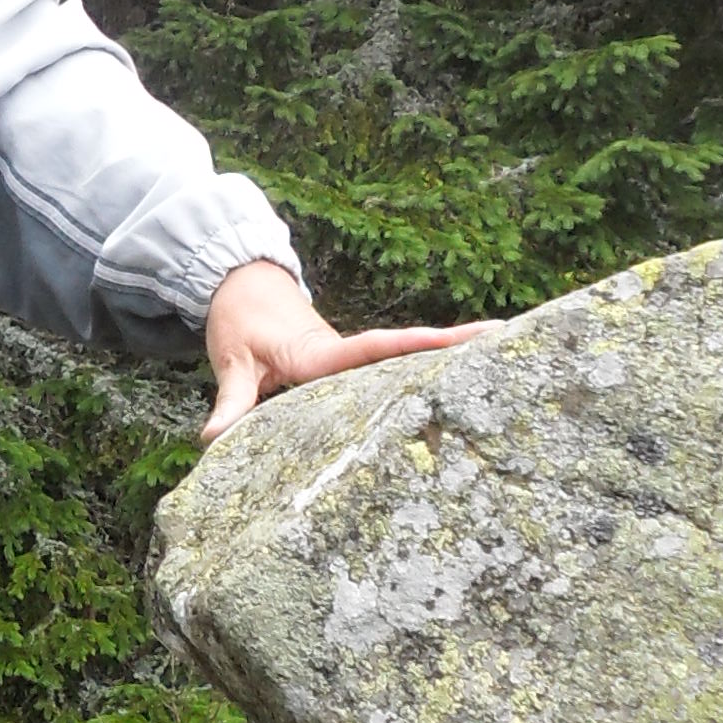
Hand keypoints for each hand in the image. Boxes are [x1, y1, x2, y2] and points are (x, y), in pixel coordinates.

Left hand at [200, 258, 489, 443]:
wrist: (238, 283)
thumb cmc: (236, 320)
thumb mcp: (231, 360)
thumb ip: (231, 401)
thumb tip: (215, 438)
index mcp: (320, 353)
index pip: (374, 350)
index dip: (416, 347)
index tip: (460, 340)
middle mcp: (343, 353)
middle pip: (403, 352)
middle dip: (452, 348)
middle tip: (506, 341)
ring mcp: (347, 359)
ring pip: (397, 360)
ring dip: (443, 357)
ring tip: (501, 355)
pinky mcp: (345, 365)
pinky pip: (383, 368)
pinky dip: (417, 367)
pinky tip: (451, 381)